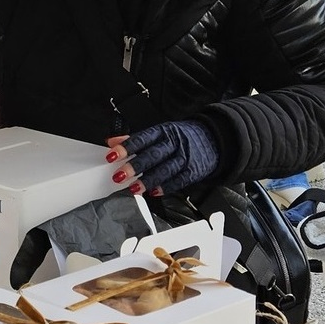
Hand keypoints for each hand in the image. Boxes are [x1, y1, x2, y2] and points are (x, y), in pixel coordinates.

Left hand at [105, 120, 219, 195]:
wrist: (212, 139)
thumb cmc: (181, 137)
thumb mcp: (159, 132)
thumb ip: (135, 139)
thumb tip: (112, 142)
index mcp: (162, 131)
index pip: (142, 139)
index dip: (126, 147)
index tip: (112, 155)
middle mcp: (173, 143)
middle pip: (153, 155)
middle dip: (135, 166)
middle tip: (119, 175)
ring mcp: (184, 157)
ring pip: (165, 169)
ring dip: (148, 180)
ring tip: (134, 188)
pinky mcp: (193, 171)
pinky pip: (179, 181)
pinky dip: (166, 187)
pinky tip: (154, 192)